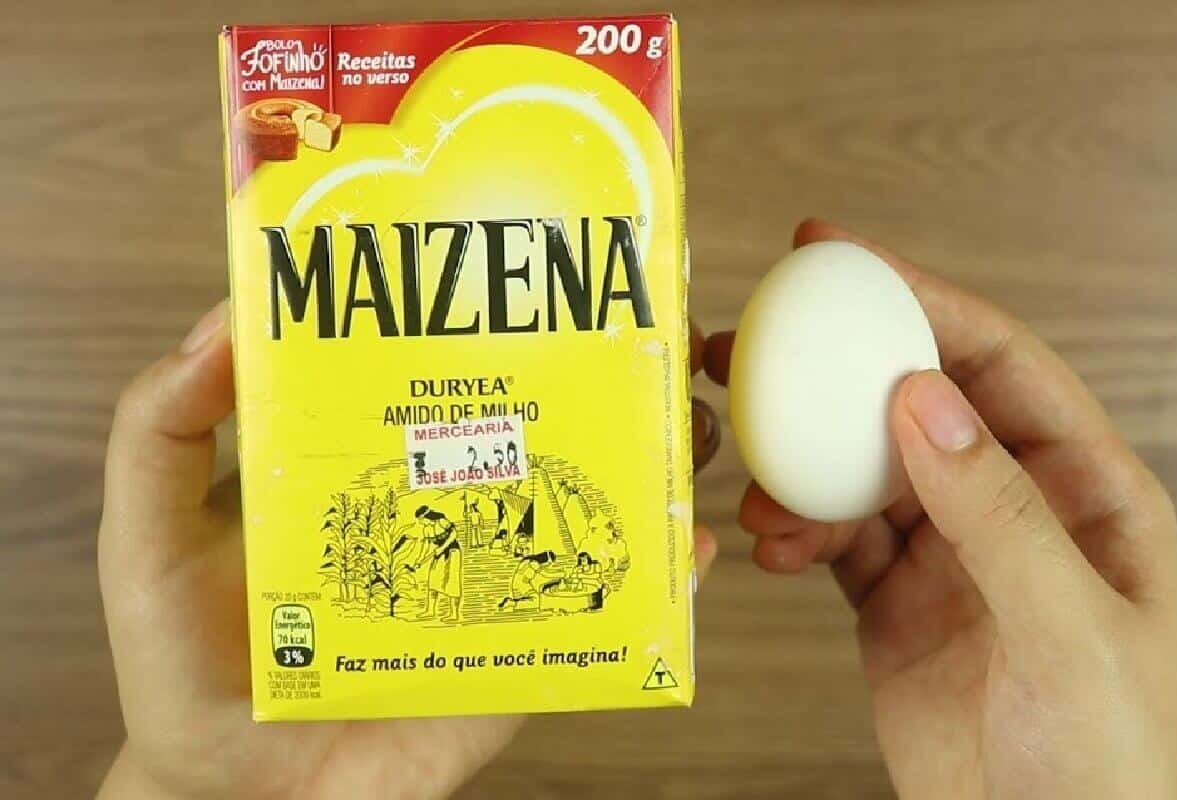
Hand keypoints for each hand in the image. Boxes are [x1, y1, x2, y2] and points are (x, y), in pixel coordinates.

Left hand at [98, 302, 718, 798]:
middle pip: (539, 420)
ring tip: (683, 424)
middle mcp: (443, 503)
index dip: (494, 312)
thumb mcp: (147, 535)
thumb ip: (160, 430)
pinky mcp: (518, 653)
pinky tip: (688, 548)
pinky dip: (660, 581)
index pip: (442, 365)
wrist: (240, 798)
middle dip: (609, 371)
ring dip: (647, 458)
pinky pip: (601, 611)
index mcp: (368, 457)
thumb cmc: (183, 664)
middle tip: (655, 328)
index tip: (539, 259)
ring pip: (587, 504)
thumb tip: (223, 324)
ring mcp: (489, 577)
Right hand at [705, 220, 1176, 799]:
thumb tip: (922, 397)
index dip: (924, 299)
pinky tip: (771, 545)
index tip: (845, 261)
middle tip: (750, 340)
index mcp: (1083, 488)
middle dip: (834, 369)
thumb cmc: (1112, 761)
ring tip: (750, 476)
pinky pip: (836, 542)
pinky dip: (797, 534)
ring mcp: (950, 553)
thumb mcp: (1072, 632)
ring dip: (800, 465)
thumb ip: (1000, 513)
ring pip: (861, 472)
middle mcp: (1012, 505)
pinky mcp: (896, 602)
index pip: (998, 363)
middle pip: (913, 403)